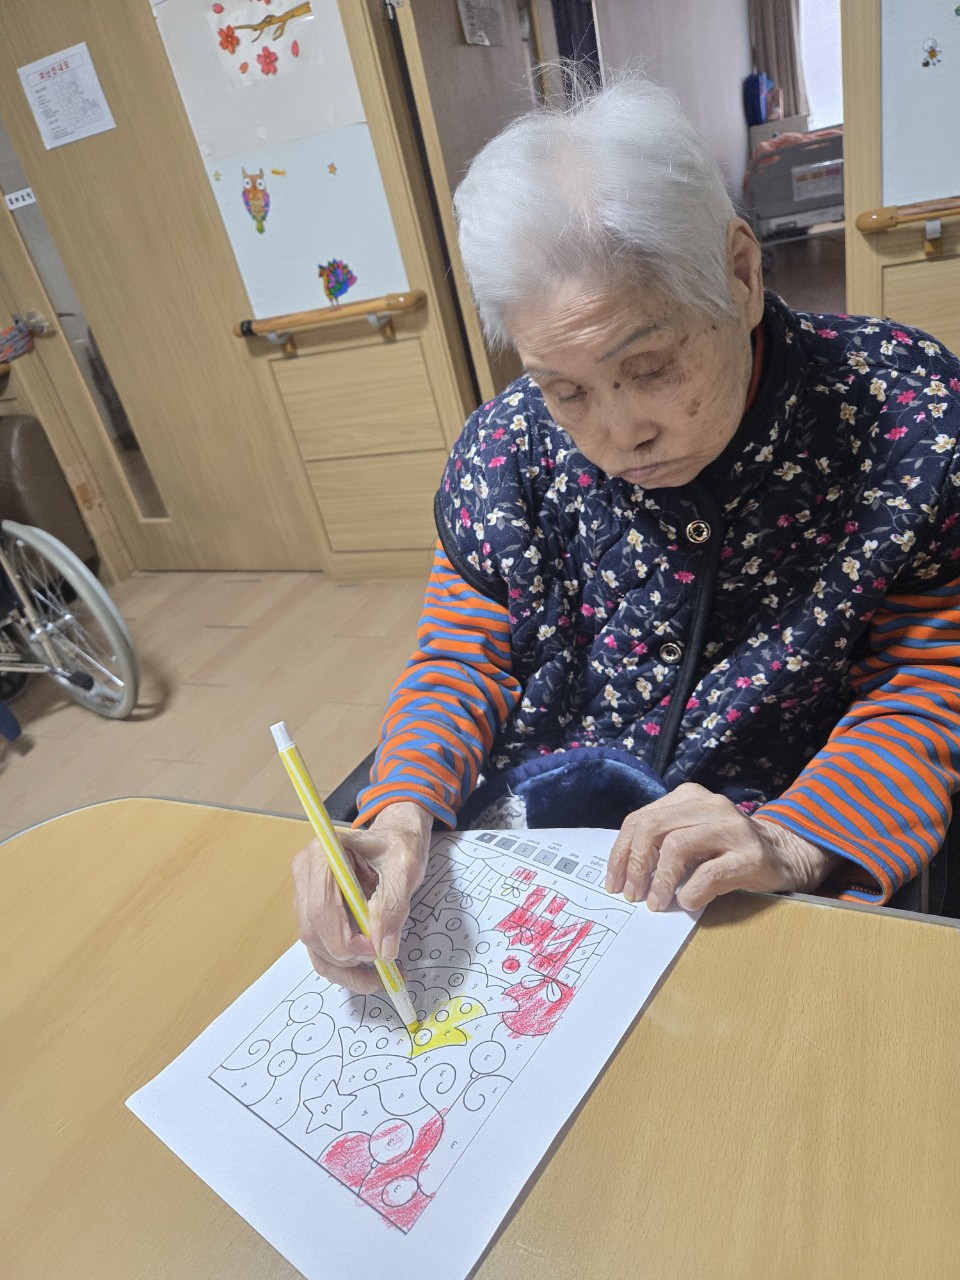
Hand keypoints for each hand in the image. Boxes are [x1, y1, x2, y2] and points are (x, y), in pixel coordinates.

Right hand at [292, 801, 431, 992]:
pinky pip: (319, 947)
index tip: (377, 951)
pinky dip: (341, 967)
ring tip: (381, 973)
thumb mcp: (404, 869)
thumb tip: (383, 949)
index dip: (346, 938)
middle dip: (347, 955)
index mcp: (323, 853)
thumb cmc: (398, 847)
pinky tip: (365, 974)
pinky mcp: (312, 910)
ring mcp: (305, 892)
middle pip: (313, 930)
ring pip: (314, 944)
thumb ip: (392, 906)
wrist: (395, 840)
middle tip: (383, 962)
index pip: (321, 907)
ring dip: (345, 967)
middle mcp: (305, 872)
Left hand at [605, 783, 839, 911]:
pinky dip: (691, 892)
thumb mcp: (693, 834)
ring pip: (678, 847)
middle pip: (653, 828)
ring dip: (660, 881)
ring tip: (656, 903)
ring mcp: (732, 828)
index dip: (621, 852)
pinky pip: (709, 874)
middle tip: (632, 894)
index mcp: (689, 797)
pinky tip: (687, 902)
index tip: (614, 881)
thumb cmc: (728, 850)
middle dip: (636, 865)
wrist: (785, 854)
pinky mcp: (750, 856)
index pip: (640, 819)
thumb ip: (662, 842)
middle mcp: (710, 806)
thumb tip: (624, 872)